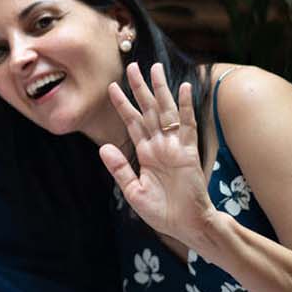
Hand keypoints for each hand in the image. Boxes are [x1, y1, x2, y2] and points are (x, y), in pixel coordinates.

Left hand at [99, 62, 216, 246]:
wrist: (186, 226)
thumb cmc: (161, 212)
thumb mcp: (133, 191)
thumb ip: (120, 169)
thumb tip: (102, 148)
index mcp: (145, 153)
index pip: (132, 122)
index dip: (122, 105)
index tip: (111, 87)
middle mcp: (159, 145)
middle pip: (148, 110)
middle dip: (140, 88)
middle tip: (132, 66)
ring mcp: (175, 147)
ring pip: (166, 112)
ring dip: (160, 90)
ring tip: (154, 68)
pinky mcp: (189, 152)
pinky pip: (187, 125)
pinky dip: (186, 106)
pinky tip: (184, 88)